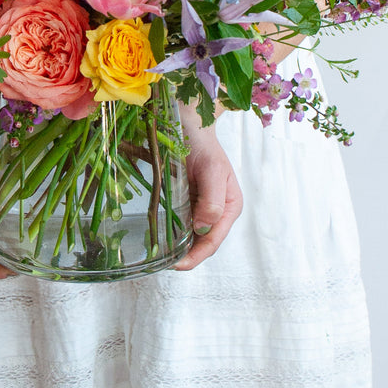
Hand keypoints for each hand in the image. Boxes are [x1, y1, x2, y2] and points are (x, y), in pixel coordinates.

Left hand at [173, 108, 242, 271]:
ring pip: (190, 234)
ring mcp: (201, 205)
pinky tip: (157, 234)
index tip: (178, 265)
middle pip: (202, 241)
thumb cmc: (204, 144)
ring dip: (177, 245)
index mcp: (229, 207)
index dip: (197, 256)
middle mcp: (217, 210)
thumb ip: (212, 200)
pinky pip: (179, 220)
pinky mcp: (187, 199)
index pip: (214, 240)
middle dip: (186, 255)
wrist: (190, 123)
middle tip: (162, 262)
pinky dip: (170, 230)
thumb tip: (204, 227)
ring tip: (158, 254)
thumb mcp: (212, 170)